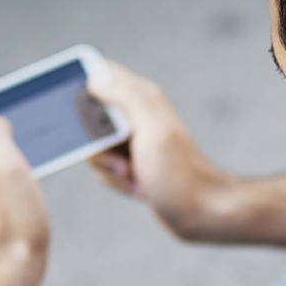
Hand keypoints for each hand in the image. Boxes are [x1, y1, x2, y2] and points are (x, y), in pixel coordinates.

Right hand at [88, 61, 226, 238]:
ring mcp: (134, 140)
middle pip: (90, 117)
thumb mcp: (151, 131)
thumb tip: (95, 77)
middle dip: (95, 143)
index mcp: (142, 98)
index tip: (85, 116)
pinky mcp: (133, 162)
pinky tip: (137, 186)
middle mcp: (137, 114)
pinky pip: (105, 166)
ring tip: (133, 174)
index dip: (84, 88)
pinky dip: (115, 179)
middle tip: (120, 158)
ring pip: (94, 145)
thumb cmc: (179, 172)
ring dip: (107, 166)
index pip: (103, 74)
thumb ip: (125, 99)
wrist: (200, 211)